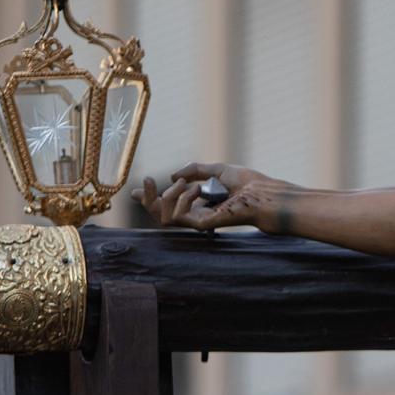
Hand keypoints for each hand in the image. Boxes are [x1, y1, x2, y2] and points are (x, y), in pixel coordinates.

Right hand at [140, 162, 285, 230]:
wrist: (262, 194)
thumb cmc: (247, 183)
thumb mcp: (216, 170)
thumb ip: (195, 170)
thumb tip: (173, 176)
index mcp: (197, 203)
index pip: (167, 206)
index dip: (147, 200)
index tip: (132, 192)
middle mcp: (195, 214)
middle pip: (159, 215)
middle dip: (147, 199)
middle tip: (146, 182)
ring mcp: (197, 221)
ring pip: (163, 217)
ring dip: (167, 196)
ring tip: (184, 183)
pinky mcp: (201, 224)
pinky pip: (177, 216)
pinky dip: (182, 198)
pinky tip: (196, 189)